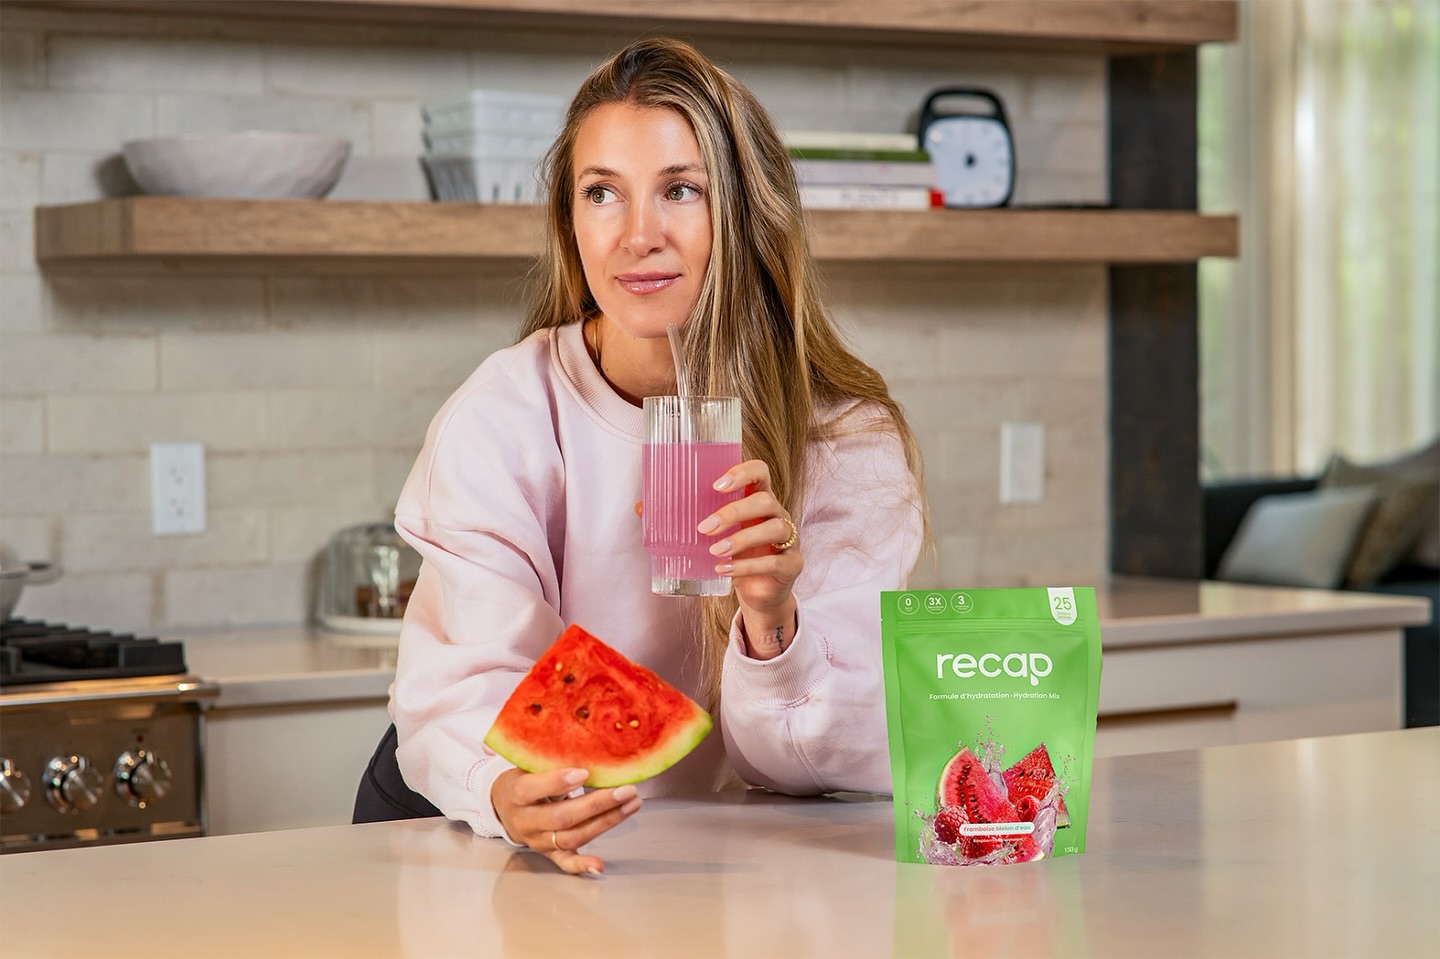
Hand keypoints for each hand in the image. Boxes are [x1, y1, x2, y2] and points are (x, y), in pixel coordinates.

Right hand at [491, 767, 642, 875]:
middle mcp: (526, 821)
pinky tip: (599, 866)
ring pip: (572, 836)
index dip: (558, 782)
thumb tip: (589, 746)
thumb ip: (551, 759)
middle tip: (625, 790)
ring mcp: (538, 840)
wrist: (503, 806)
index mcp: (517, 794)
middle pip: (561, 817)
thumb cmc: (523, 779)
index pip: (534, 789)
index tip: (584, 772)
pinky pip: (565, 862)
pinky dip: (582, 865)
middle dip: (597, 804)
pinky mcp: (548, 853)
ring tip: (631, 804)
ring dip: (606, 822)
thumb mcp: (528, 764)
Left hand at [699, 460, 802, 659]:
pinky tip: (725, 569)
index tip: (716, 484)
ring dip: (741, 539)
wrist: (759, 594)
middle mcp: (777, 514)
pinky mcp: (791, 564)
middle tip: (704, 527)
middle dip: (733, 512)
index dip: (742, 472)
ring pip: (774, 528)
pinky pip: (774, 561)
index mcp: (758, 499)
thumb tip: (640, 508)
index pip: (760, 471)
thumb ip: (681, 520)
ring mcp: (788, 540)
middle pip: (765, 500)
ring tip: (715, 550)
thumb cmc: (735, 555)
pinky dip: (747, 566)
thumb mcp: (711, 536)